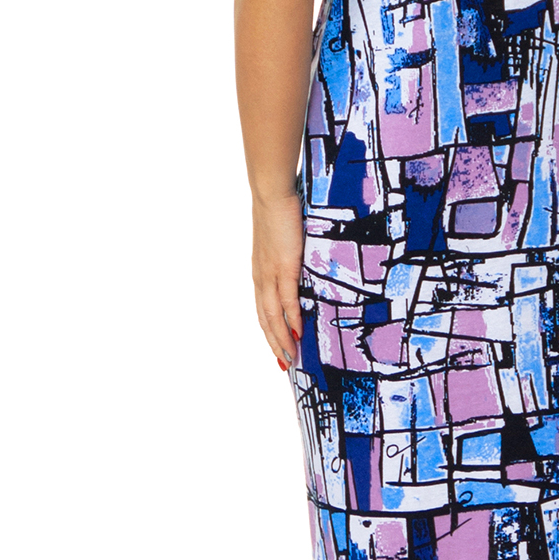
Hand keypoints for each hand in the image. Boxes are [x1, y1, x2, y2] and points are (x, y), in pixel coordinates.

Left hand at [251, 192, 303, 368]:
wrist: (272, 194)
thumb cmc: (279, 212)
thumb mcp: (281, 241)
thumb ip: (287, 256)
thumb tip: (298, 263)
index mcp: (260, 272)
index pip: (263, 309)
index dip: (269, 332)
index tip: (278, 349)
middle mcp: (261, 277)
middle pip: (265, 319)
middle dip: (274, 344)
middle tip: (285, 365)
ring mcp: (270, 274)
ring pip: (272, 315)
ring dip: (281, 339)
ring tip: (290, 358)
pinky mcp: (284, 267)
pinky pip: (286, 300)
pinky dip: (291, 319)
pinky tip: (297, 333)